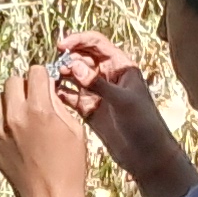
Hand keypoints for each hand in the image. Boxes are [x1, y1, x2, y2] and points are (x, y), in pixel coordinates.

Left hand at [0, 55, 99, 196]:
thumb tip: (47, 86)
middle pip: (12, 80)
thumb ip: (57, 103)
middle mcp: (14, 117)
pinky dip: (6, 124)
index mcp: (38, 110)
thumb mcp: (74, 129)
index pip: (35, 72)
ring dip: (13, 102)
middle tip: (35, 98)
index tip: (46, 84)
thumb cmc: (70, 166)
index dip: (43, 76)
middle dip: (25, 85)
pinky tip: (21, 139)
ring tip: (27, 117)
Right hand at [49, 30, 197, 196]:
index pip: (96, 43)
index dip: (78, 40)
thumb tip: (74, 66)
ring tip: (49, 80)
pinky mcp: (88, 109)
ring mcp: (97, 92)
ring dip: (61, 75)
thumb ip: (98, 84)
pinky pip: (70, 96)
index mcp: (121, 66)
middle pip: (81, 57)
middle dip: (67, 59)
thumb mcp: (123, 101)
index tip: (60, 45)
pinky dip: (59, 93)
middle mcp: (107, 76)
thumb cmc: (144, 125)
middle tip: (55, 68)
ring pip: (73, 75)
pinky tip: (49, 94)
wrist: (147, 156)